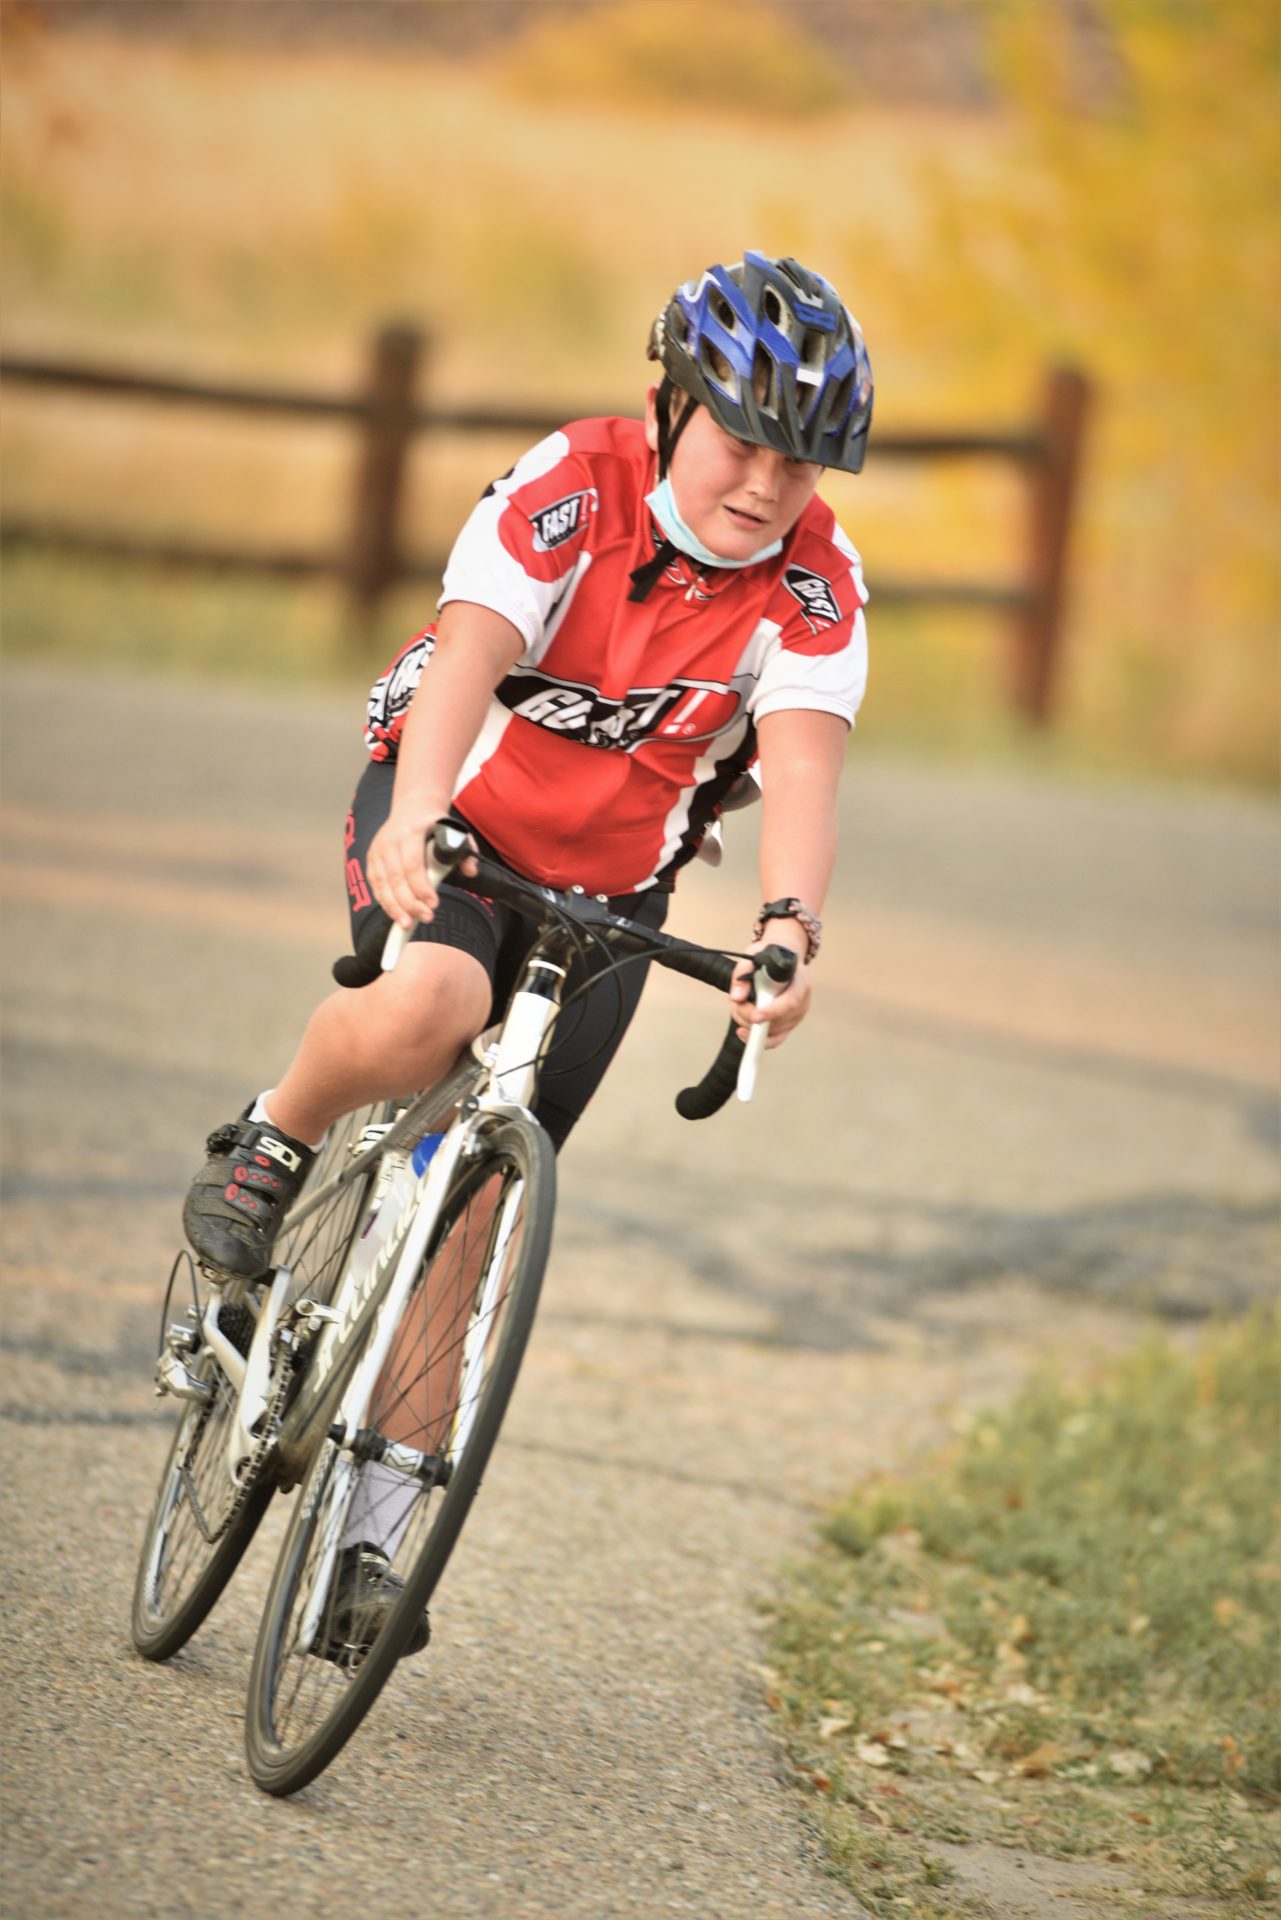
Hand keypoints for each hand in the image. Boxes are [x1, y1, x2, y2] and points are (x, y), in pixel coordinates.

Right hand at [366, 809, 476, 930]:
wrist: (412, 807)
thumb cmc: (435, 824)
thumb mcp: (455, 831)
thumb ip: (466, 851)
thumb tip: (471, 871)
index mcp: (411, 832)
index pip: (413, 864)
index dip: (422, 887)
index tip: (433, 904)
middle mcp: (390, 841)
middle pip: (396, 878)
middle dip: (409, 902)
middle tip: (425, 918)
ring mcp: (377, 850)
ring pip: (382, 884)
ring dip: (394, 907)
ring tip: (407, 924)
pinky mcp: (371, 859)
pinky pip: (376, 885)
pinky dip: (385, 902)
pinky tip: (397, 914)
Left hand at [728, 926, 811, 1050]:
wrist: (783, 955)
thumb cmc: (770, 954)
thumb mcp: (754, 953)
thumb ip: (742, 972)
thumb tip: (736, 997)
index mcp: (800, 982)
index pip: (791, 1002)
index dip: (773, 1011)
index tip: (755, 1016)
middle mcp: (803, 1001)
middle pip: (778, 1020)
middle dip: (751, 1016)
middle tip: (735, 1004)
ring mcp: (797, 1015)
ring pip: (773, 1031)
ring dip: (749, 1023)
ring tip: (737, 1006)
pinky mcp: (789, 1024)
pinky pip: (775, 1039)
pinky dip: (757, 1039)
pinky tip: (743, 1032)